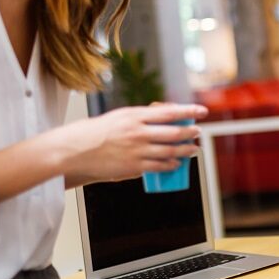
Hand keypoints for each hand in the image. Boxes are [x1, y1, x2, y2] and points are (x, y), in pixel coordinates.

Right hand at [54, 103, 206, 184]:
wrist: (76, 150)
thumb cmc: (99, 132)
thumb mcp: (121, 116)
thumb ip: (142, 117)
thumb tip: (164, 117)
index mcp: (135, 116)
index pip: (168, 112)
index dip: (188, 111)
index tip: (202, 111)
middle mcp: (138, 132)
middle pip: (173, 132)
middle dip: (190, 133)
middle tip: (198, 132)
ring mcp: (137, 151)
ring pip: (170, 151)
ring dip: (185, 150)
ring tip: (194, 148)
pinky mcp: (133, 167)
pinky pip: (159, 166)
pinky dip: (171, 164)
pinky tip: (177, 163)